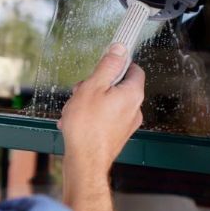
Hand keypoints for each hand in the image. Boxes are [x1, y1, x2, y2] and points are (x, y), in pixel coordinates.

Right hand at [58, 43, 144, 210]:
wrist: (84, 162)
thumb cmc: (87, 125)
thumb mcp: (93, 86)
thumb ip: (108, 66)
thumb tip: (120, 49)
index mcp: (132, 94)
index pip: (135, 69)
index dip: (119, 64)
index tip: (104, 64)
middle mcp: (134, 109)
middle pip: (119, 86)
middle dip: (98, 84)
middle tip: (81, 90)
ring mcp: (126, 124)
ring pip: (110, 102)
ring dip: (92, 101)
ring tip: (75, 109)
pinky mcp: (117, 136)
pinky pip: (105, 118)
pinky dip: (92, 116)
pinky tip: (75, 121)